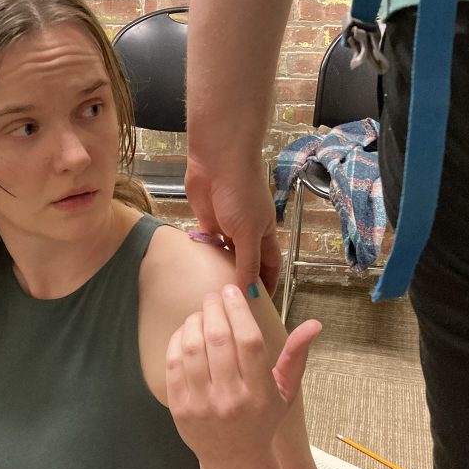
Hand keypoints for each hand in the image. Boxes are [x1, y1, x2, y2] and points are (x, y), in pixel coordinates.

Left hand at [166, 285, 320, 468]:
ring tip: (201, 313)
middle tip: (214, 296)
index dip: (239, 309)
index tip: (232, 291)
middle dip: (214, 308)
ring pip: (193, 347)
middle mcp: (232, 399)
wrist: (234, 460)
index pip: (249, 340)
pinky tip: (187, 332)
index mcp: (261, 393)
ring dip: (195, 320)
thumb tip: (315, 323)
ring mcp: (203, 405)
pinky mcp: (180, 409)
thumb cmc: (262, 419)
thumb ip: (296, 355)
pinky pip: (174, 363)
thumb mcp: (285, 391)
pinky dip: (178, 340)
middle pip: (219, 339)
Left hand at [185, 156, 281, 295]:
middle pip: (247, 263)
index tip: (263, 308)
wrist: (217, 161)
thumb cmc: (240, 193)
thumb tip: (251, 292)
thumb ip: (248, 262)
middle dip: (242, 282)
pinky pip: (207, 242)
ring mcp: (227, 226)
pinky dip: (205, 254)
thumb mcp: (248, 232)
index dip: (268, 285)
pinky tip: (198, 270)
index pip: (270, 266)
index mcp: (264, 235)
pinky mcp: (208, 219)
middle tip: (232, 306)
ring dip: (222, 270)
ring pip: (225, 254)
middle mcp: (247, 233)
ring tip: (214, 293)